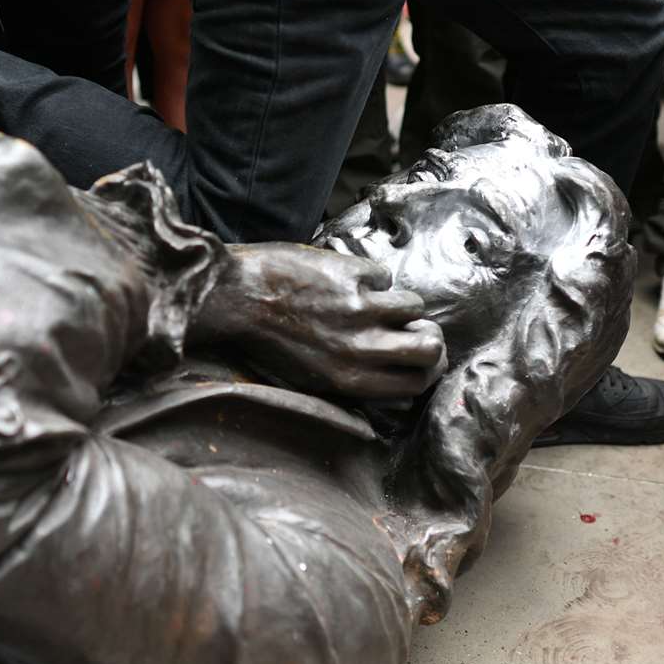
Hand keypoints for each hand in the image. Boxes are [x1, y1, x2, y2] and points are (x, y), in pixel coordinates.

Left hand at [193, 244, 446, 399]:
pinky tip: (344, 278)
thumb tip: (399, 389)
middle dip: (430, 336)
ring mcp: (358, 309)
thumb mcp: (309, 379)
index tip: (423, 356)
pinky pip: (383, 275)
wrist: (233, 297)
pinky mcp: (351, 275)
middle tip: (416, 327)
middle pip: (429, 348)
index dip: (427, 368)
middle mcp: (360, 349)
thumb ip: (354, 384)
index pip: (415, 384)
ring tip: (375, 298)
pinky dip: (371, 276)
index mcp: (350, 380)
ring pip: (414, 306)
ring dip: (401, 302)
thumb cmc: (266, 341)